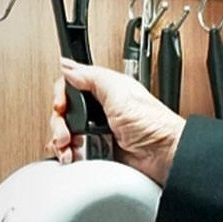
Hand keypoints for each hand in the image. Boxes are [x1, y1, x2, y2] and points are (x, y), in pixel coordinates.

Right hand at [48, 58, 184, 185]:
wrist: (164, 155)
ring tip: (68, 145)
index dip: (61, 96)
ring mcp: (98, 133)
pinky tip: (71, 155)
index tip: (61, 106)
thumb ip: (92, 76)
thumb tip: (68, 66)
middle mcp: (100, 111)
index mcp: (106, 91)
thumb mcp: (120, 91)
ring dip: (61, 139)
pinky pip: (74, 150)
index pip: (71, 86)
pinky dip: (68, 153)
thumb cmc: (152, 124)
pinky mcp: (99, 151)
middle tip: (66, 132)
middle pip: (64, 111)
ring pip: (65, 132)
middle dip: (59, 122)